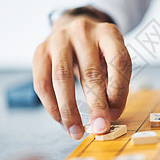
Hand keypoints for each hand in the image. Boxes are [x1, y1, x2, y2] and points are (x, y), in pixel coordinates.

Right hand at [33, 10, 131, 139]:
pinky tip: (60, 120)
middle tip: (100, 128)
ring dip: (69, 110)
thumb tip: (109, 115)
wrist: (72, 29)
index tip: (116, 113)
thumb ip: (115, 84)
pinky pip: (42, 83)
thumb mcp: (112, 60)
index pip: (118, 61)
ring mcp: (58, 39)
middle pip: (90, 72)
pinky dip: (51, 105)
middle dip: (96, 105)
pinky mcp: (40, 51)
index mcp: (108, 33)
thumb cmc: (97, 52)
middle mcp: (83, 31)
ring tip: (75, 131)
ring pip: (61, 78)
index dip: (118, 89)